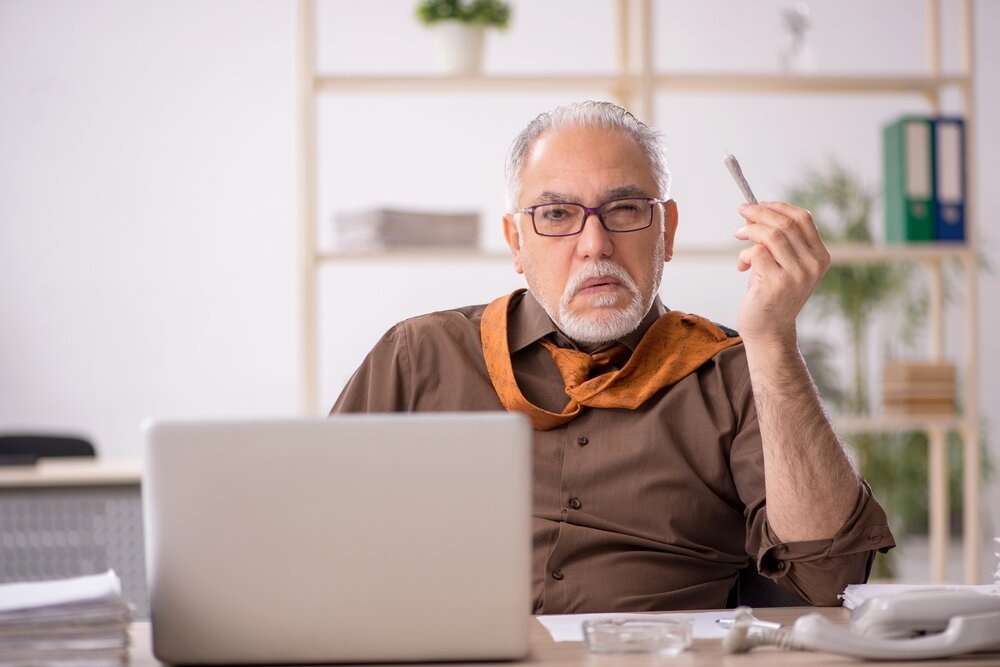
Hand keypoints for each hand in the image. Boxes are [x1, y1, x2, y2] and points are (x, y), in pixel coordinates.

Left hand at [733, 201, 829, 344]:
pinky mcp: (777, 284)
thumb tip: (755, 210)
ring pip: (770, 235)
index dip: (778, 206)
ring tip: (737, 235)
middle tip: (741, 211)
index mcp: (819, 256)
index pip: (803, 218)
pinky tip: (741, 266)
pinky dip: (744, 254)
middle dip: (758, 213)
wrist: (768, 329)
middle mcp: (813, 265)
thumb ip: (776, 239)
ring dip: (748, 231)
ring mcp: (797, 275)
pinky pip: (756, 253)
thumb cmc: (771, 292)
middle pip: (785, 223)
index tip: (758, 204)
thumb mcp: (780, 262)